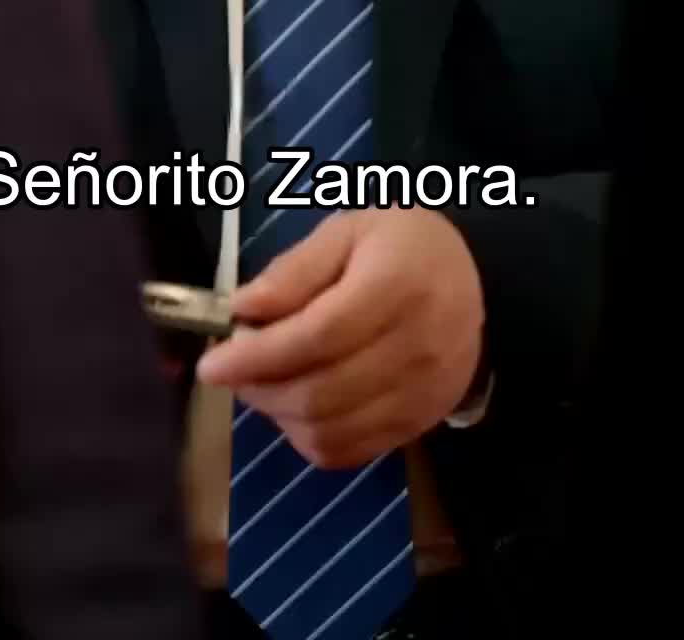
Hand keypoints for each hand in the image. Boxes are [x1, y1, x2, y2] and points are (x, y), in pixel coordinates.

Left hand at [196, 208, 483, 468]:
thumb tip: (242, 311)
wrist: (471, 278)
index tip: (212, 362)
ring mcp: (423, 395)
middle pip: (320, 392)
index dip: (258, 355)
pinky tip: (297, 404)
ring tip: (263, 381)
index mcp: (397, 285)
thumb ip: (294, 270)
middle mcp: (417, 347)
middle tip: (232, 368)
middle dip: (259, 388)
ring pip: (329, 431)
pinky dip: (309, 437)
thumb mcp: (347, 230)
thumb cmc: (400, 244)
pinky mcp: (420, 425)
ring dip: (279, 415)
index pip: (317, 336)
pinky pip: (349, 452)